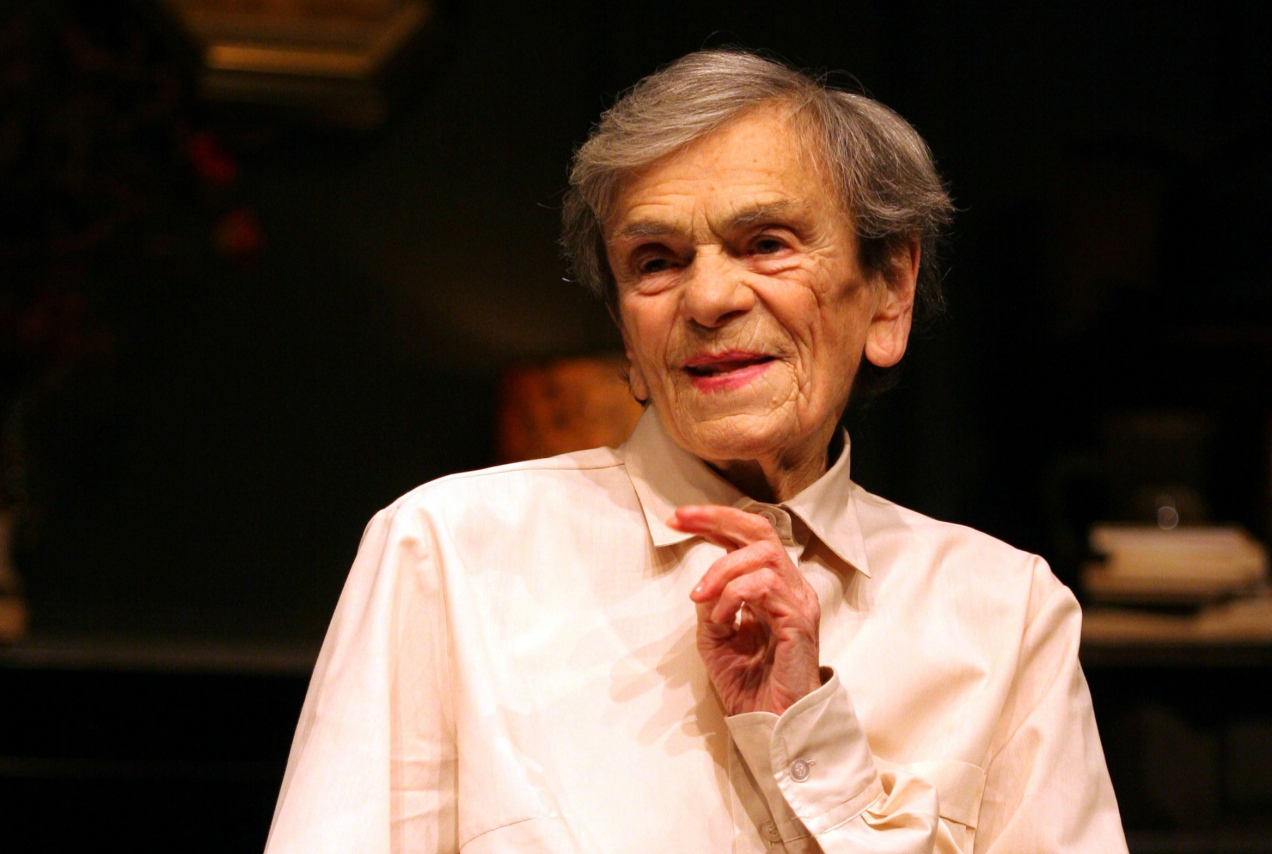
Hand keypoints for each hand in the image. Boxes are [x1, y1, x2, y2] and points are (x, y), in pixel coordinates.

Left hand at [670, 504, 821, 716]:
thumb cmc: (750, 686)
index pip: (747, 539)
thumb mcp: (715, 639)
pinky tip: (722, 618)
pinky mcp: (799, 619)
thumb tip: (702, 585)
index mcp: (772, 587)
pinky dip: (735, 595)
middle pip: (760, 531)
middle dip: (718, 519)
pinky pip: (765, 586)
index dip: (714, 522)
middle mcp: (790, 586)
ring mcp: (799, 600)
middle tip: (683, 521)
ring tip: (701, 598)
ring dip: (721, 570)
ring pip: (762, 555)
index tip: (677, 519)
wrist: (771, 725)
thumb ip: (710, 605)